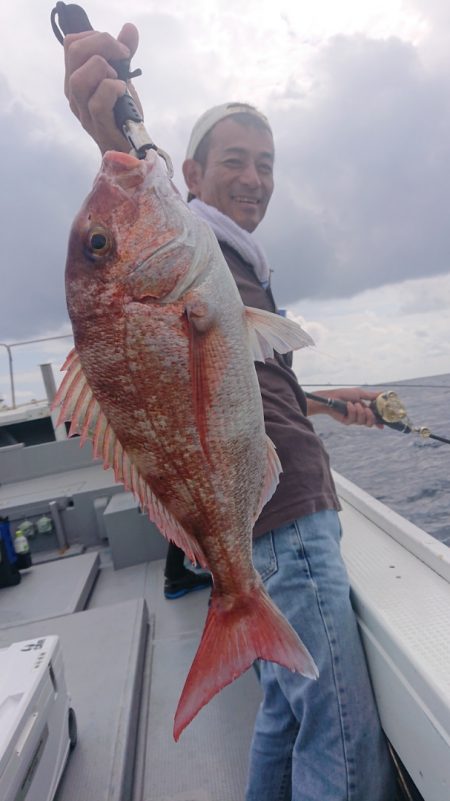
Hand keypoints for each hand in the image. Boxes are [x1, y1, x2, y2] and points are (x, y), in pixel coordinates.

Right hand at [64, 23, 142, 153]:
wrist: (131, 148)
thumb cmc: (122, 114)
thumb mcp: (122, 78)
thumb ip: (123, 54)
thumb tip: (129, 28)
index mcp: (76, 78)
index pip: (71, 44)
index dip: (95, 36)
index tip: (118, 48)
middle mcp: (74, 94)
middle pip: (74, 53)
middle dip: (102, 44)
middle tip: (123, 55)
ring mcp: (84, 112)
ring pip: (79, 79)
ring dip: (103, 69)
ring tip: (118, 77)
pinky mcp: (98, 126)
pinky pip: (98, 102)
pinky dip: (113, 90)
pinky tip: (123, 91)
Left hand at [307, 388, 383, 427]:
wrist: (331, 397)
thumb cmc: (344, 394)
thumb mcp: (360, 393)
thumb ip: (371, 395)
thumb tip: (383, 394)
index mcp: (364, 409)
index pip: (373, 418)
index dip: (379, 422)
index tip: (382, 425)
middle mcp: (359, 415)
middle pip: (370, 423)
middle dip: (371, 417)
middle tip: (368, 410)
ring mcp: (353, 419)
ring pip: (362, 421)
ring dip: (360, 412)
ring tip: (354, 404)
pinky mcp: (347, 421)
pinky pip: (353, 419)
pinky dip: (352, 410)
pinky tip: (348, 405)